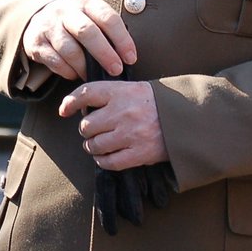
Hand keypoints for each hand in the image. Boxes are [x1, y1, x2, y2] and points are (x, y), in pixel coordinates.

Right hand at [21, 0, 136, 82]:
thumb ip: (107, 29)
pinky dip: (68, 71)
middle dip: (104, 54)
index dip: (122, 39)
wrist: (40, 16)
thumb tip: (127, 56)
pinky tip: (76, 73)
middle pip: (87, 32)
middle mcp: (65, 10)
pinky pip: (55, 61)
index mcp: (85, 1)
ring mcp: (48, 26)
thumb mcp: (91, 14)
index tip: (131, 58)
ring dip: (85, 67)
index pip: (107, 18)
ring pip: (69, 49)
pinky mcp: (36, 42)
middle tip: (116, 70)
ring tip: (94, 75)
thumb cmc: (76, 20)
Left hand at [62, 79, 174, 234]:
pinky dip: (103, 161)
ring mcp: (130, 134)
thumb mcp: (133, 88)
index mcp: (120, 91)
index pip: (85, 93)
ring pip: (95, 145)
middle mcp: (122, 112)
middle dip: (86, 130)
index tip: (64, 110)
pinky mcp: (139, 154)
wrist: (187, 118)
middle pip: (86, 125)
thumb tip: (82, 107)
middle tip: (93, 130)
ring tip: (98, 144)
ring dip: (92, 147)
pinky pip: (110, 162)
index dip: (70, 103)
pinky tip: (105, 157)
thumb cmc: (157, 102)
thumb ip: (110, 94)